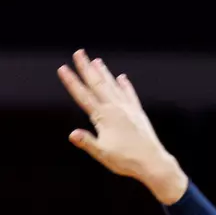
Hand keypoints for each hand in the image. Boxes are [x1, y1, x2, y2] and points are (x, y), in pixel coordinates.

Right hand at [58, 51, 187, 203]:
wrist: (153, 162)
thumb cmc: (126, 160)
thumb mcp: (102, 154)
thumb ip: (87, 142)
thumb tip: (72, 134)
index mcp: (104, 117)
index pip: (83, 95)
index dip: (72, 81)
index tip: (63, 68)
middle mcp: (116, 108)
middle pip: (97, 84)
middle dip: (86, 67)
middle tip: (79, 52)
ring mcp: (128, 109)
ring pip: (113, 85)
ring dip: (104, 72)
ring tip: (97, 61)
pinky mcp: (138, 113)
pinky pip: (130, 94)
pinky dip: (125, 85)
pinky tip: (122, 78)